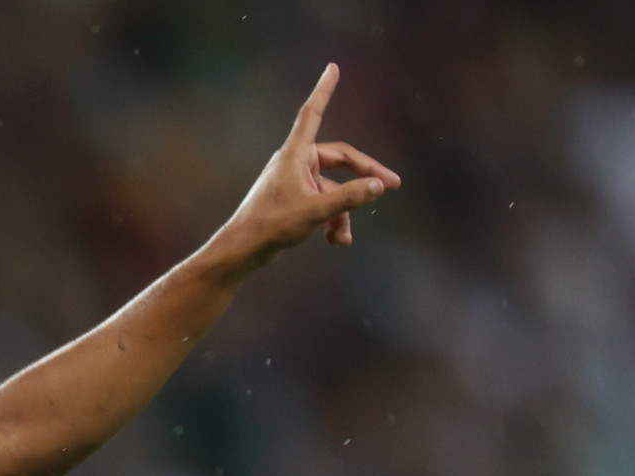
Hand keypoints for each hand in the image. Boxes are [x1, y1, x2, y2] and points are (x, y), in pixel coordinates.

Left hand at [216, 64, 400, 275]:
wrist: (243, 249)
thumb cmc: (272, 224)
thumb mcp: (316, 211)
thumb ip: (349, 197)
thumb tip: (378, 186)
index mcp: (296, 154)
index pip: (313, 113)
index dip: (324, 90)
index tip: (332, 68)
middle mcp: (296, 162)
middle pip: (340, 159)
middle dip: (364, 177)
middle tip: (392, 186)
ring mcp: (295, 181)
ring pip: (332, 188)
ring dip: (343, 212)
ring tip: (344, 239)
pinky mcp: (294, 198)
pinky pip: (322, 201)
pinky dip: (331, 219)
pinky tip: (336, 241)